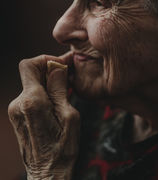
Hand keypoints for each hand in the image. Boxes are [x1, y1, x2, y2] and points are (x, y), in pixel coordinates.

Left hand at [8, 52, 79, 179]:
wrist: (48, 172)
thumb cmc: (62, 148)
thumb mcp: (69, 115)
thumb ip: (59, 88)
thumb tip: (56, 67)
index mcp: (33, 101)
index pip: (28, 65)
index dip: (45, 60)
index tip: (60, 65)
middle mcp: (19, 103)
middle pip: (30, 72)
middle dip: (49, 69)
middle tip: (67, 74)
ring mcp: (15, 110)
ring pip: (31, 83)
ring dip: (47, 81)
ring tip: (65, 89)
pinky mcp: (17, 115)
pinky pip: (30, 94)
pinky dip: (43, 91)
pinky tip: (56, 100)